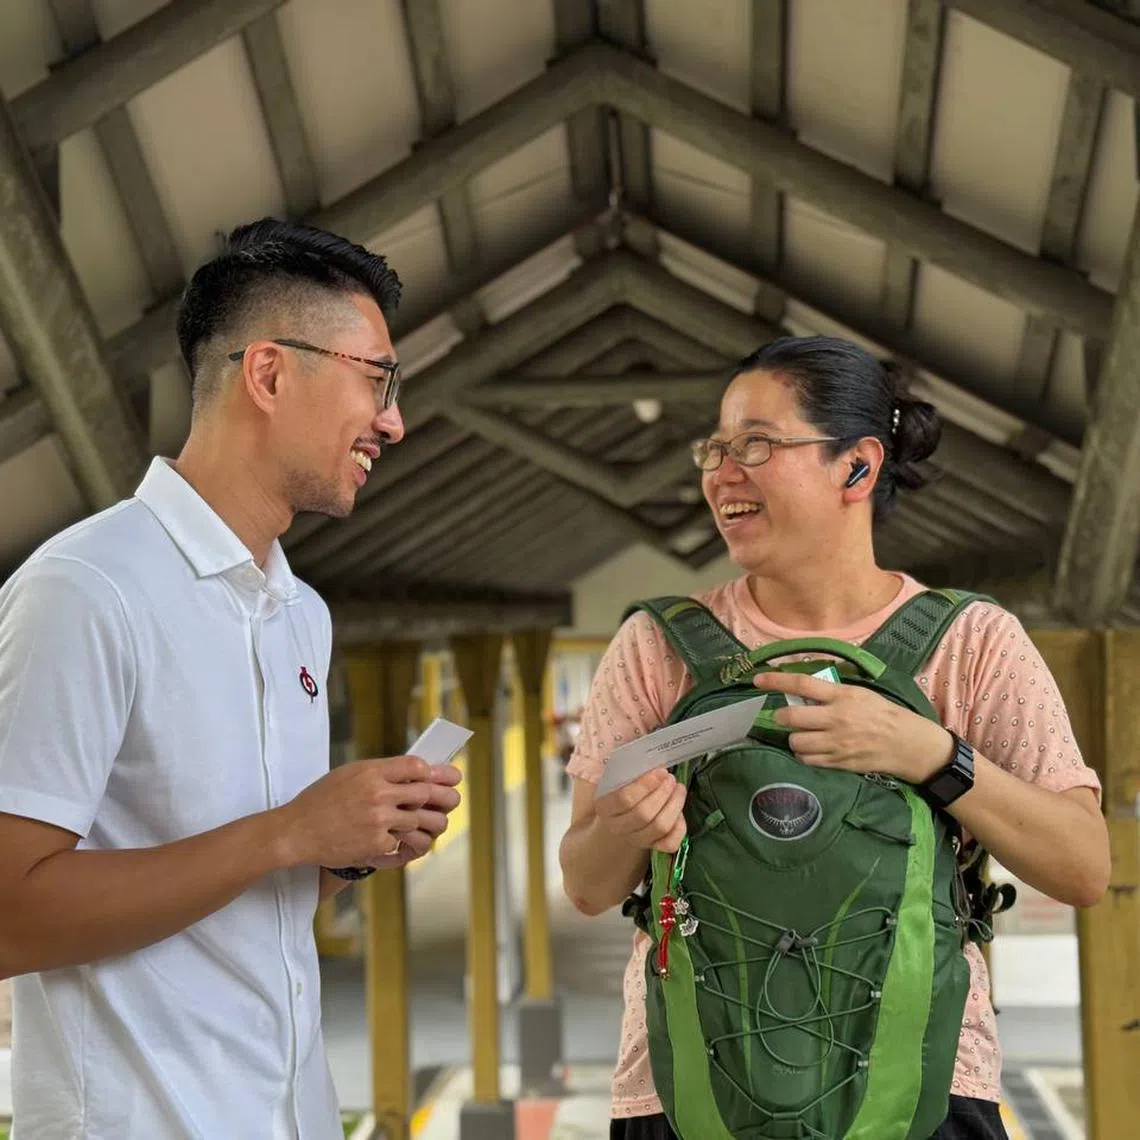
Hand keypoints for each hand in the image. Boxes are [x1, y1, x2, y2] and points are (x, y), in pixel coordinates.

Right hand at [275, 756, 461, 869]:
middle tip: (453, 800)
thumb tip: (413, 771)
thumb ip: (380, 772)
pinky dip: (403, 844)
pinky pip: (402, 843)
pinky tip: (402, 843)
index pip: (416, 766)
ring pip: (420, 821)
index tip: (439, 777)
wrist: (295, 831)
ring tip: (435, 824)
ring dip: (430, 824)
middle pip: (426, 793)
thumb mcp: (349, 774)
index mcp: (372, 772)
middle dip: (444, 797)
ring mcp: (378, 820)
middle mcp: (378, 794)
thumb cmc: (320, 800)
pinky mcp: (376, 844)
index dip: (433, 772)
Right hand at [594, 768, 686, 852]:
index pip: (624, 799)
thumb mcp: (617, 778)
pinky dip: (680, 828)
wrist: (617, 820)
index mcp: (605, 807)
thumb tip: (654, 754)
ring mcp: (636, 840)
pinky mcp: (652, 847)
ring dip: (674, 805)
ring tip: (679, 789)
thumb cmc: (620, 791)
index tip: (661, 771)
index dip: (645, 785)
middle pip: (644, 814)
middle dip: (663, 793)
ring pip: (659, 827)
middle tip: (672, 778)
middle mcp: (618, 827)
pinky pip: (670, 843)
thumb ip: (630, 769)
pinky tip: (680, 812)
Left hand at [755, 671, 953, 784]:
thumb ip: (830, 692)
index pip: (802, 684)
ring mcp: (836, 743)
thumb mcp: (859, 693)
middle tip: (786, 716)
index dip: (776, 681)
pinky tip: (812, 749)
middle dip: (782, 716)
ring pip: (796, 742)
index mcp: (842, 696)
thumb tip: (800, 690)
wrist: (907, 744)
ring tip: (803, 734)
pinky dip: (803, 754)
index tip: (757, 680)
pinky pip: (807, 760)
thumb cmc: (882, 714)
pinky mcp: (838, 763)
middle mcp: (836, 718)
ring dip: (794, 738)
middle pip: (791, 717)